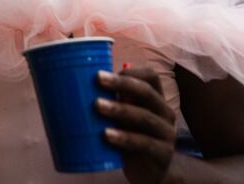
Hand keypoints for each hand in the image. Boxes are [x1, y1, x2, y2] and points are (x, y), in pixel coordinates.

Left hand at [96, 67, 175, 183]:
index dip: (129, 72)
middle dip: (121, 84)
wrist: (150, 172)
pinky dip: (125, 137)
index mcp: (155, 99)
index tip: (101, 73)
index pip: (150, 76)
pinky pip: (145, 143)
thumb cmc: (131, 137)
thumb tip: (76, 85)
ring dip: (120, 109)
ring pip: (145, 117)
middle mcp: (164, 112)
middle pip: (147, 92)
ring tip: (97, 106)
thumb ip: (112, 101)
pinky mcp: (163, 154)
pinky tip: (107, 135)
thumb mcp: (123, 118)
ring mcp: (166, 133)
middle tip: (98, 80)